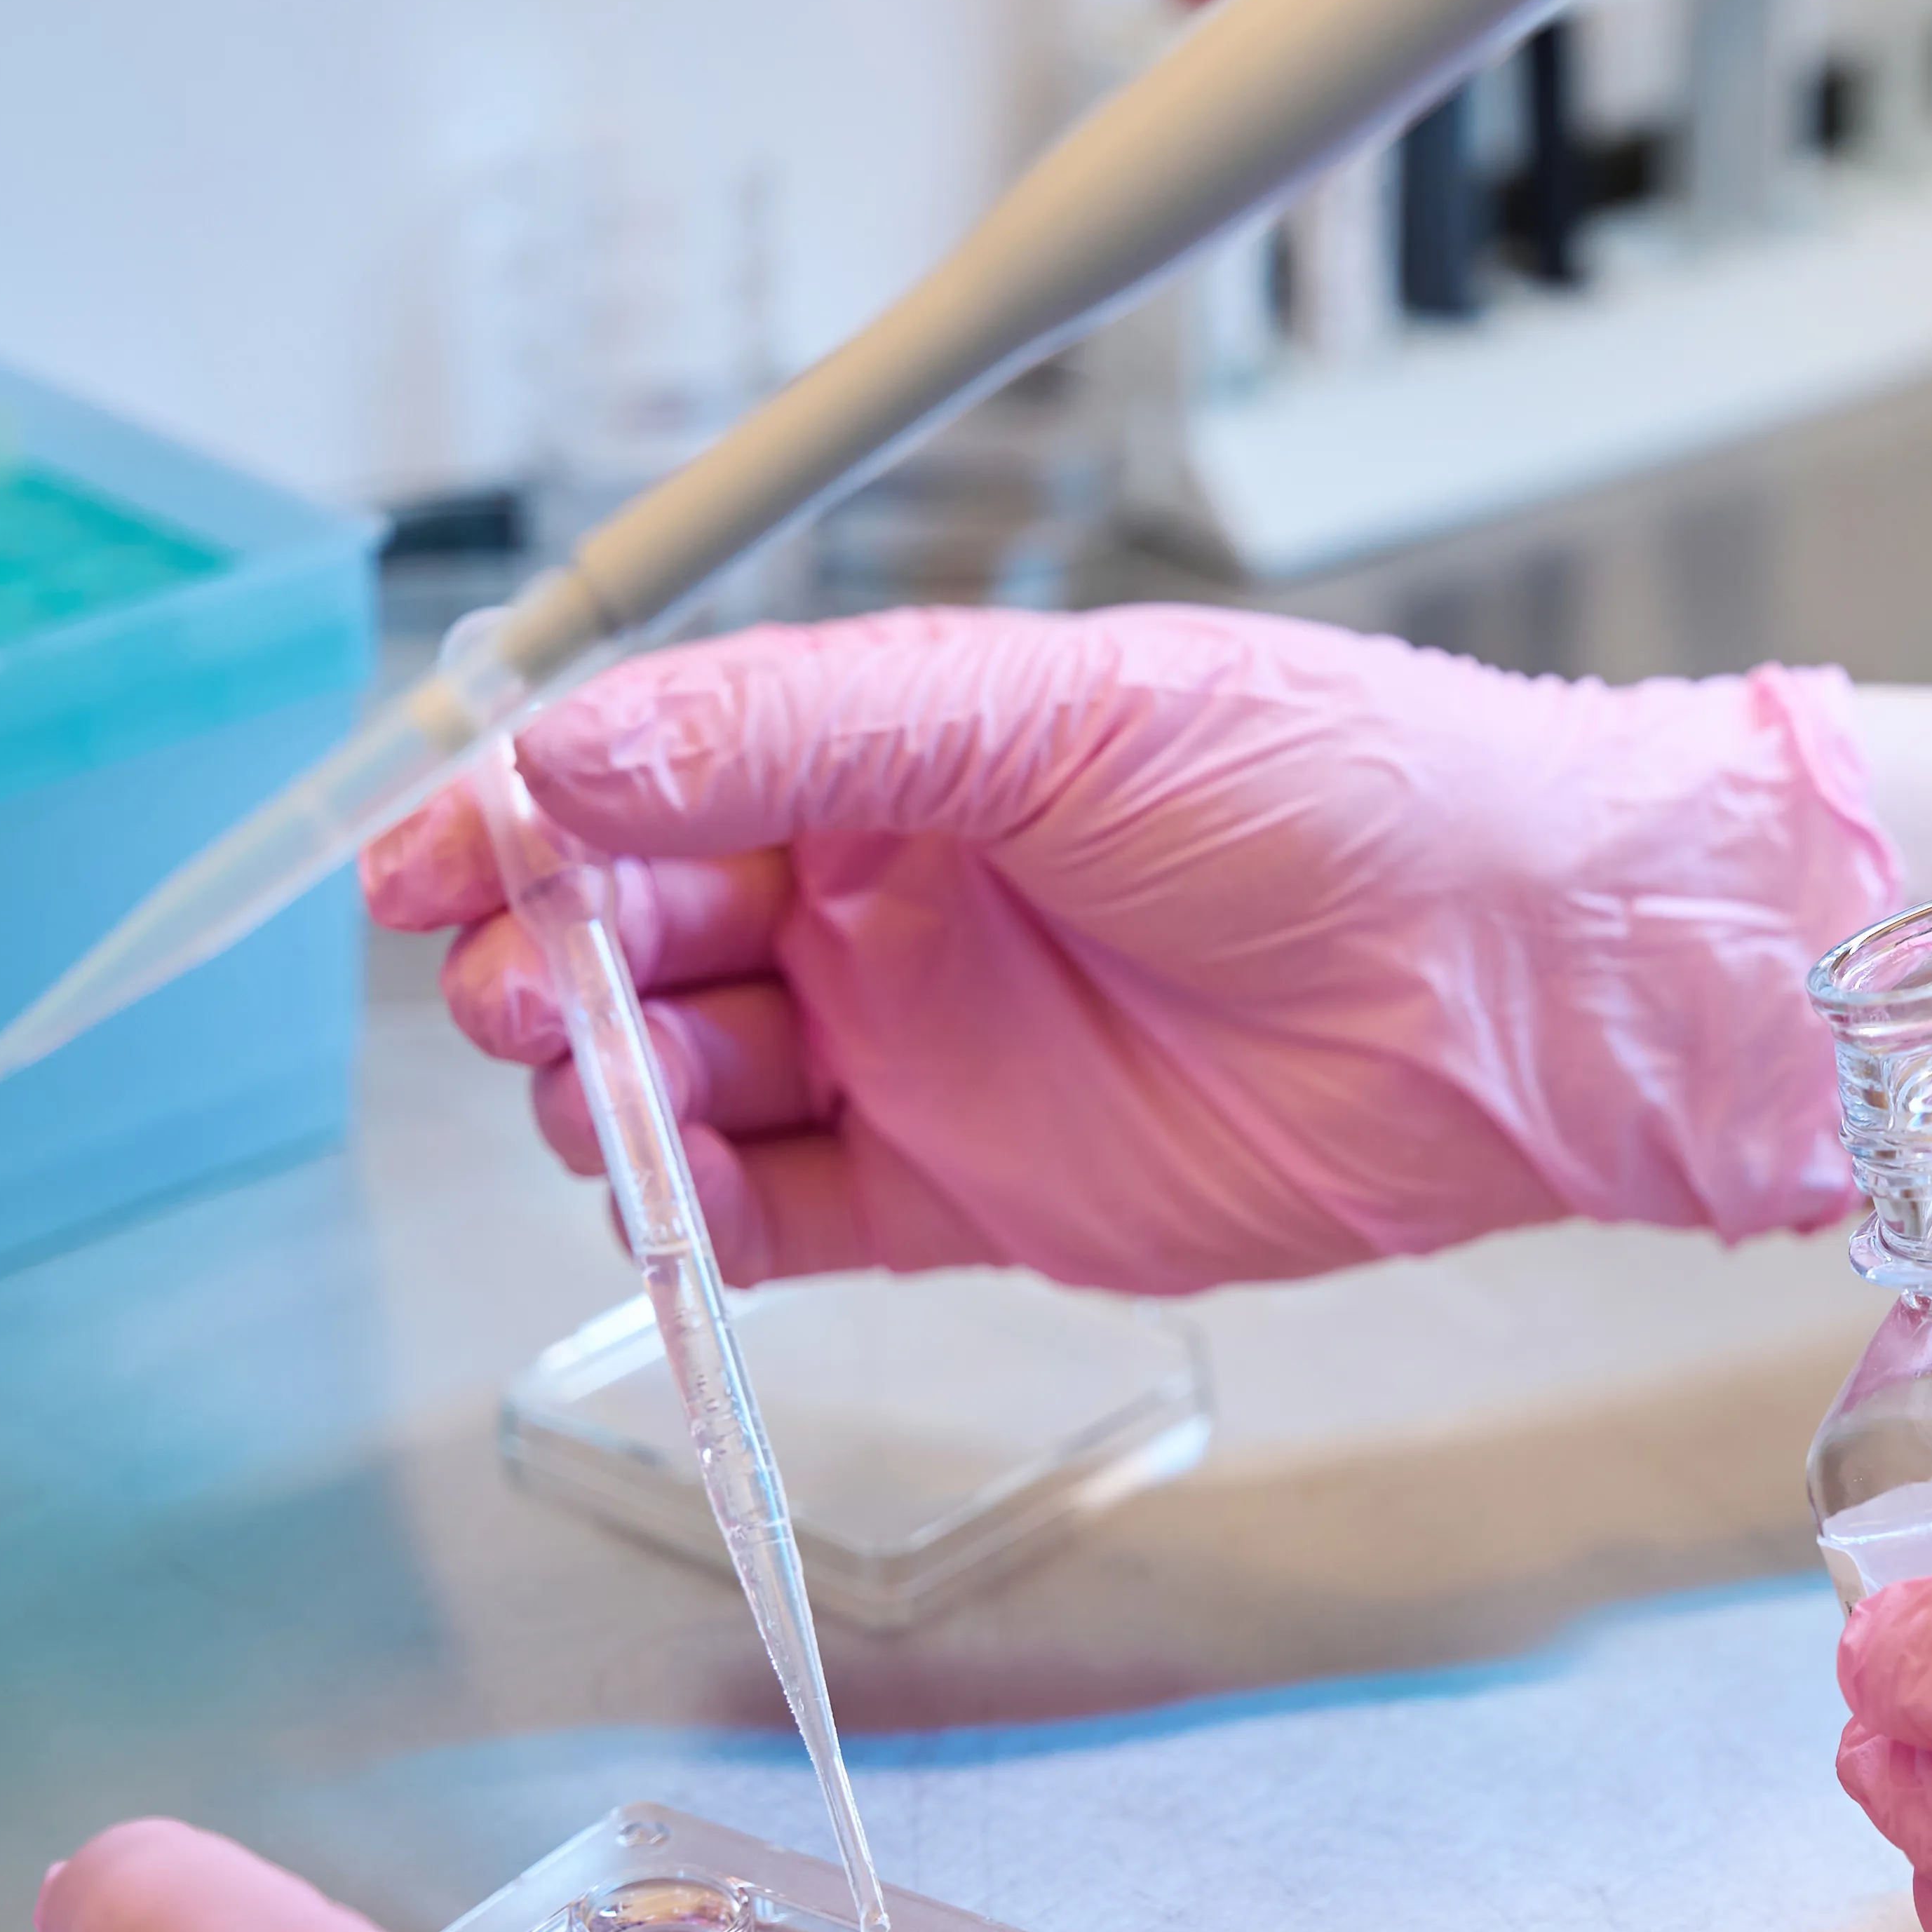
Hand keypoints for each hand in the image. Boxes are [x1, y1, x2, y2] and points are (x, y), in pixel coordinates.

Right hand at [363, 605, 1896, 1293]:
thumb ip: (807, 728)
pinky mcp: (967, 1195)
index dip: (516, 818)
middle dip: (548, 961)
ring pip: (683, 1083)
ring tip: (604, 1090)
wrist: (1518, 976)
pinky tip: (667, 1208)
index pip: (650, 774)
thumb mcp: (1060, 709)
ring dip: (608, 1091)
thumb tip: (575, 751)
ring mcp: (916, 1049)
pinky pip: (784, 1218)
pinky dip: (701, 1221)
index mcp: (899, 748)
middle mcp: (887, 896)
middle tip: (528, 991)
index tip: (413, 862)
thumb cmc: (1346, 790)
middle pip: (639, 933)